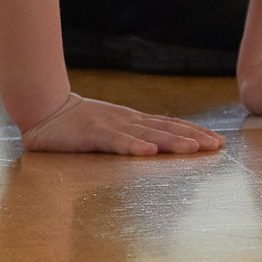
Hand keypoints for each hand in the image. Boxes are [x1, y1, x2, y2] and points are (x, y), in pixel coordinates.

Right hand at [19, 93, 225, 155]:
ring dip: (172, 141)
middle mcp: (127, 121)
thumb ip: (128, 136)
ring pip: (147, 135)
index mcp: (132, 121)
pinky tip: (149, 152)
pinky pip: (117, 142)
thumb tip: (154, 146)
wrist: (44, 109)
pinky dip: (134, 146)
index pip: (169, 125)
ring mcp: (111, 127)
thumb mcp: (108, 129)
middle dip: (193, 137)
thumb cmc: (75, 124)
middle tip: (217, 146)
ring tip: (194, 148)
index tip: (217, 141)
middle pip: (165, 128)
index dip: (194, 132)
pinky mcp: (93, 135)